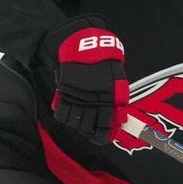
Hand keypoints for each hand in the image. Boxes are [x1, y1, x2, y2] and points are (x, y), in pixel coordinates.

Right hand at [41, 15, 128, 143]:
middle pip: (88, 126)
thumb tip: (120, 119)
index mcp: (108, 96)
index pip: (106, 123)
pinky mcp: (64, 92)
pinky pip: (62, 114)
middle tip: (91, 130)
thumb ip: (120, 100)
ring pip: (74, 122)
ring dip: (77, 125)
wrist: (83, 45)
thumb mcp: (118, 79)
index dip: (103, 135)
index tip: (102, 138)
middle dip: (90, 131)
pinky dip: (64, 117)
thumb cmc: (103, 62)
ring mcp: (77, 96)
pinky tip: (69, 114)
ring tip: (80, 120)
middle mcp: (92, 98)